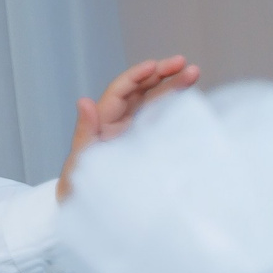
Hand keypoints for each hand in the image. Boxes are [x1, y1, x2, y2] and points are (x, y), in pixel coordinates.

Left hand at [58, 55, 197, 196]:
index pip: (120, 92)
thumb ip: (85, 131)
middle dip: (160, 74)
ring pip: (154, 102)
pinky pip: (161, 119)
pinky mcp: (146, 143)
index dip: (137, 77)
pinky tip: (190, 97)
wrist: (88, 209)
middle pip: (140, 91)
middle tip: (183, 63)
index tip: (156, 67)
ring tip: (193, 73)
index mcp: (102, 122)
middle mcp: (118, 123)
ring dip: (172, 86)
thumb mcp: (80, 160)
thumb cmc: (79, 187)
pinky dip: (174, 105)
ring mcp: (134, 132)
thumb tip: (84, 101)